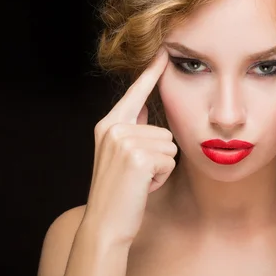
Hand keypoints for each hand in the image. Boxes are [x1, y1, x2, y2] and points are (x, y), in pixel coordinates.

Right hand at [83, 48, 177, 245]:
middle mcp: (113, 128)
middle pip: (164, 130)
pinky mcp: (138, 156)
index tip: (162, 52)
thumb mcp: (119, 155)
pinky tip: (143, 186)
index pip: (135, 94)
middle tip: (137, 174)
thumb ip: (131, 129)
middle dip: (159, 155)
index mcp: (108, 125)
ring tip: (139, 180)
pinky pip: (169, 161)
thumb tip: (143, 107)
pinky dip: (161, 178)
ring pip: (169, 145)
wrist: (105, 224)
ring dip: (161, 167)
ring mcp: (124, 141)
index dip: (150, 73)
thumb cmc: (118, 192)